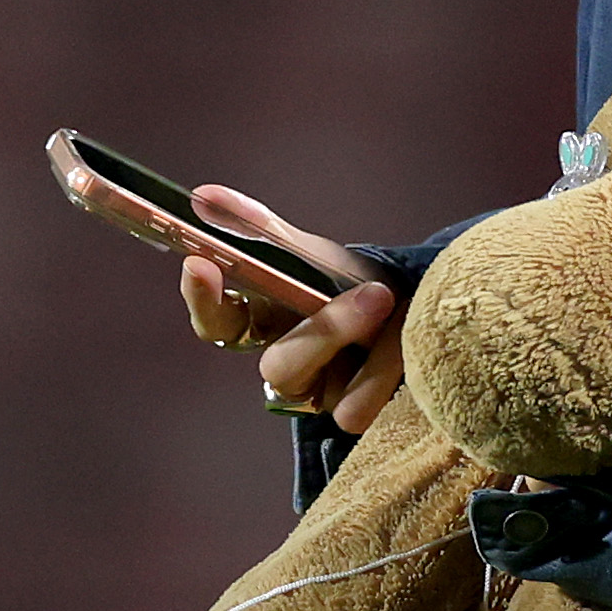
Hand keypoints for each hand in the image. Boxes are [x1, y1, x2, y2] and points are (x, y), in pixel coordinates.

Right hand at [181, 186, 404, 437]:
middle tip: (374, 295)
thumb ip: (258, 229)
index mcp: (261, 322)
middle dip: (325, 333)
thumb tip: (204, 197)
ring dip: (369, 351)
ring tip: (398, 309)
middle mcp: (286, 364)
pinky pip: (357, 409)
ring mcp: (320, 394)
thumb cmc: (344, 280)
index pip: (217, 322)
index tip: (200, 263)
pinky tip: (409, 344)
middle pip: (279, 368)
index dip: (204, 298)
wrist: (411, 301)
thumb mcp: (308, 252)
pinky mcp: (354, 414)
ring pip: (328, 390)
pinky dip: (388, 372)